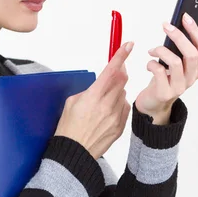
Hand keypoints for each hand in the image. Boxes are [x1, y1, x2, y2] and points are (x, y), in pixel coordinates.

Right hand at [55, 41, 134, 159]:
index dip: (120, 55)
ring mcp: (115, 116)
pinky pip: (124, 108)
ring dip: (116, 92)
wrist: (74, 152)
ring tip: (102, 103)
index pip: (111, 70)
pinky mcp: (120, 126)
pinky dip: (118, 105)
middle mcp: (107, 104)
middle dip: (118, 74)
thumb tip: (102, 84)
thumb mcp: (72, 102)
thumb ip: (89, 90)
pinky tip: (106, 114)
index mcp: (93, 96)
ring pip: (123, 94)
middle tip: (113, 74)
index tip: (128, 45)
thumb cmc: (69, 127)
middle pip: (121, 80)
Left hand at [136, 12, 197, 124]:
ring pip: (176, 62)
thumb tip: (174, 25)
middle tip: (165, 26)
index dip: (194, 30)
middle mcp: (192, 77)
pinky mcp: (165, 92)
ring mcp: (180, 87)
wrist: (154, 103)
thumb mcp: (174, 63)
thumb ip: (177, 49)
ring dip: (161, 50)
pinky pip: (160, 72)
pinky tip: (149, 64)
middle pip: (191, 53)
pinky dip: (151, 63)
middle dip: (178, 36)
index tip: (184, 16)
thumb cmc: (164, 78)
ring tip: (152, 50)